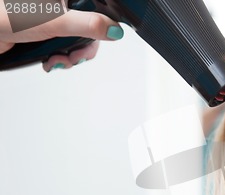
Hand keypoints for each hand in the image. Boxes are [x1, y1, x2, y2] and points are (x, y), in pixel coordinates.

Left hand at [0, 1, 123, 71]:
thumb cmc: (5, 17)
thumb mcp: (55, 22)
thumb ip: (88, 25)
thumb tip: (115, 29)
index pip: (95, 10)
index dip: (100, 27)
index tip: (96, 40)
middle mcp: (59, 5)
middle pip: (87, 28)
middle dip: (82, 48)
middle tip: (74, 57)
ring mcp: (50, 19)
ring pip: (75, 40)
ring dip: (69, 56)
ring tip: (56, 60)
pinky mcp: (42, 32)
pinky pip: (61, 46)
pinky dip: (58, 57)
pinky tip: (50, 60)